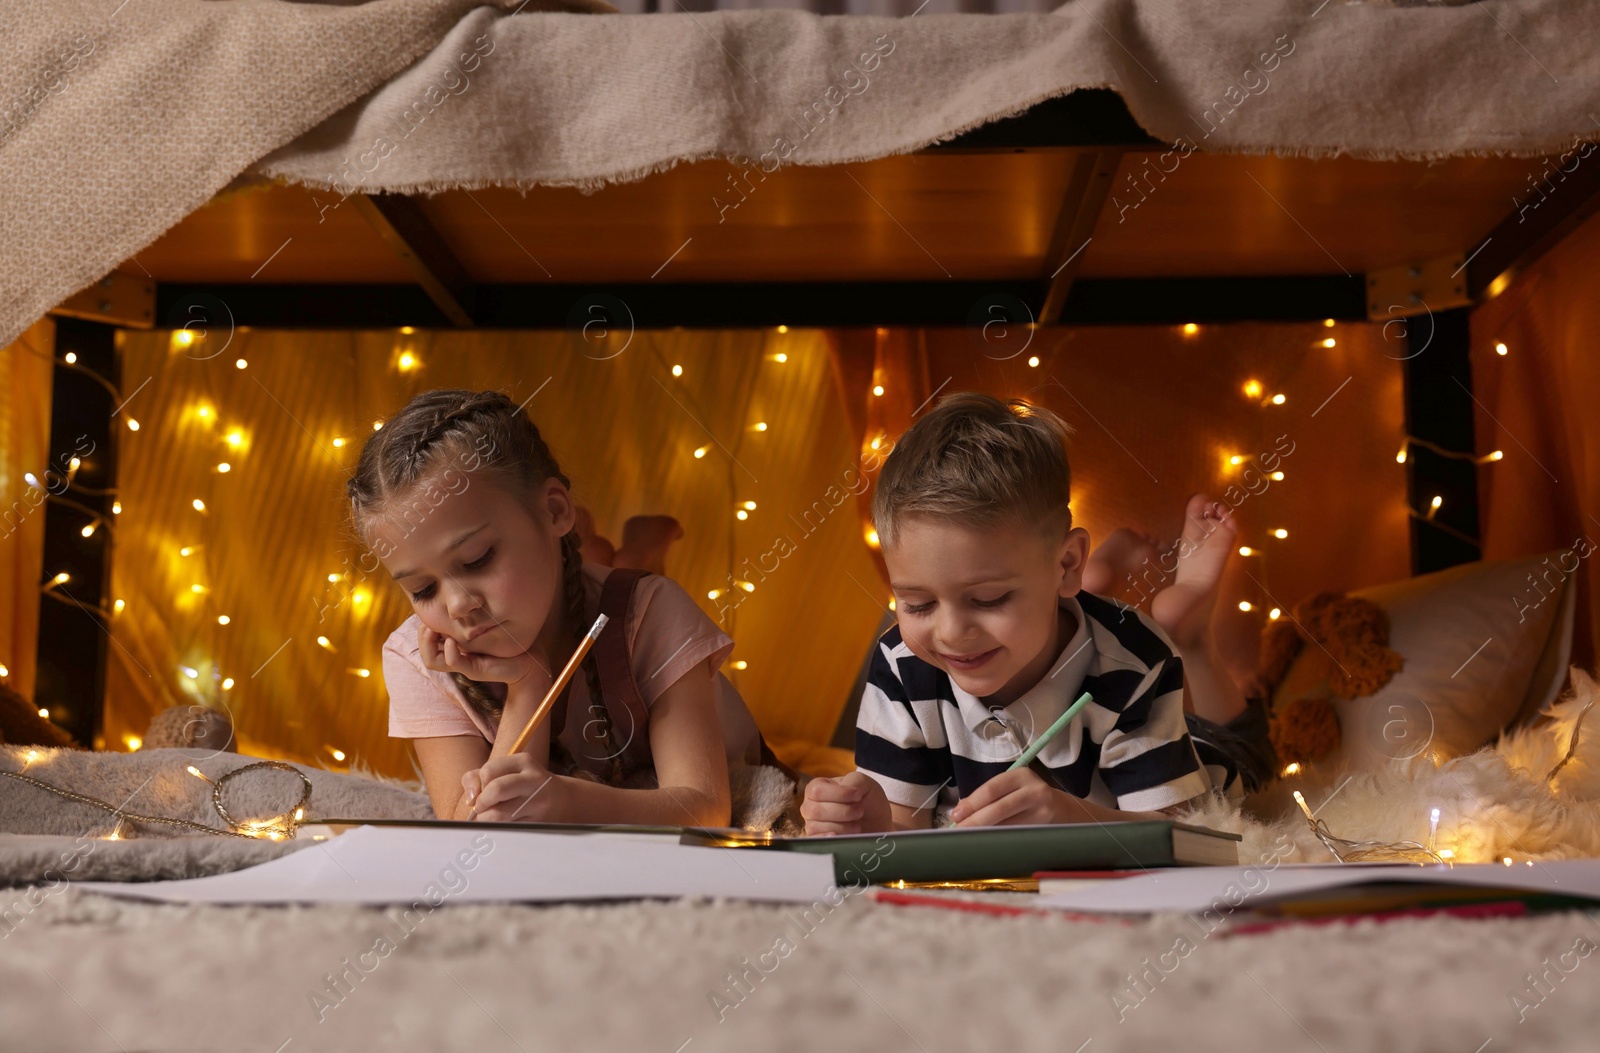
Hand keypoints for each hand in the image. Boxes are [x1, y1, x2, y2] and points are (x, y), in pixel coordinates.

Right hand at [418, 622, 547, 687]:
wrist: (528, 658)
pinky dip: (450, 653)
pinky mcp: (475, 669)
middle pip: (426, 652)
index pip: (427, 640)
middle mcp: (456, 656)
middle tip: (428, 622)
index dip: (423, 627)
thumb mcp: (485, 619)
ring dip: (428, 645)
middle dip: (422, 636)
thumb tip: (458, 593)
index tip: (428, 612)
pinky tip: (453, 641)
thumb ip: (471, 612)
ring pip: (432, 661)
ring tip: (434, 630)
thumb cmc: (508, 636)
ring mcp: (464, 664)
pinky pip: (454, 664)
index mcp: (455, 645)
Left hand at [462, 753, 567, 822]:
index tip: (481, 793)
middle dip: (481, 803)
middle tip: (482, 808)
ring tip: (491, 818)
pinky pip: (507, 829)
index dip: (478, 785)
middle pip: (496, 790)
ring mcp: (538, 803)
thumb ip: (477, 778)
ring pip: (499, 815)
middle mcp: (534, 780)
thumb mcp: (505, 771)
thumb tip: (470, 799)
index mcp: (524, 762)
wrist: (562, 800)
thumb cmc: (523, 785)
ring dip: (486, 820)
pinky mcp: (538, 823)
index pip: (488, 771)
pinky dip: (497, 829)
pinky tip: (502, 824)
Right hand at [800, 771, 891, 834]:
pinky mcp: (818, 840)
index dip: (840, 794)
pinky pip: (815, 841)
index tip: (859, 796)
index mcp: (817, 787)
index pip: (818, 791)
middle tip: (860, 812)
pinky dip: (827, 839)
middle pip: (816, 810)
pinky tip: (839, 837)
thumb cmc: (866, 798)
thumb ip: (852, 782)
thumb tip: (844, 792)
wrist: (877, 820)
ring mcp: (812, 823)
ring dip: (841, 827)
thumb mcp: (862, 782)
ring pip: (815, 827)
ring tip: (857, 825)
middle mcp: (810, 805)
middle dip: (844, 812)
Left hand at [949, 768, 1070, 826]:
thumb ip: (989, 796)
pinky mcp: (1045, 827)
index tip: (955, 815)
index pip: (991, 789)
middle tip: (958, 831)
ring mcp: (1042, 809)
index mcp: (1021, 775)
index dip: (972, 803)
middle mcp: (1034, 789)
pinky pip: (1017, 834)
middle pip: (999, 807)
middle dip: (975, 821)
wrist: (1064, 810)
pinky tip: (989, 842)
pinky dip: (1000, 838)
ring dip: (986, 832)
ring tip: (969, 838)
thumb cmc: (1029, 798)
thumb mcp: (1012, 790)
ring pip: (1008, 823)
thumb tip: (960, 810)